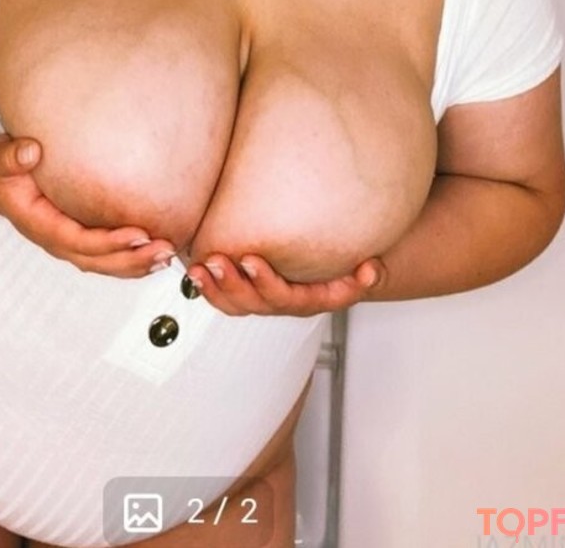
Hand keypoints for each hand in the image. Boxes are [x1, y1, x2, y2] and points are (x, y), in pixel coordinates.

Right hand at [0, 135, 177, 277]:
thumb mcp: (1, 160)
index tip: (139, 234)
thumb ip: (12, 157)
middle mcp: (55, 240)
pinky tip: (153, 255)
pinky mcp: (76, 239)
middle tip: (164, 250)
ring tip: (167, 256)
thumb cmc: (1, 171)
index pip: (78, 240)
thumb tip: (30, 151)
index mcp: (40, 225)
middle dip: (132, 259)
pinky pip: (105, 256)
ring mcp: (66, 243)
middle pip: (97, 260)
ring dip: (136, 264)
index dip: (109, 241)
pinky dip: (130, 259)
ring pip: (104, 264)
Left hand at [183, 252, 385, 316]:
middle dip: (233, 282)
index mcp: (309, 301)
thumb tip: (372, 269)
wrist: (335, 273)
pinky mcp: (247, 295)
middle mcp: (284, 304)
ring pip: (236, 305)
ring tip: (198, 267)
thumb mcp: (358, 274)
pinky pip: (225, 300)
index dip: (267, 282)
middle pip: (255, 303)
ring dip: (215, 288)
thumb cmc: (343, 270)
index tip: (250, 260)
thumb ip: (364, 277)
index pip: (289, 298)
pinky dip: (207, 288)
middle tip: (217, 259)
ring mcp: (264, 302)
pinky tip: (193, 271)